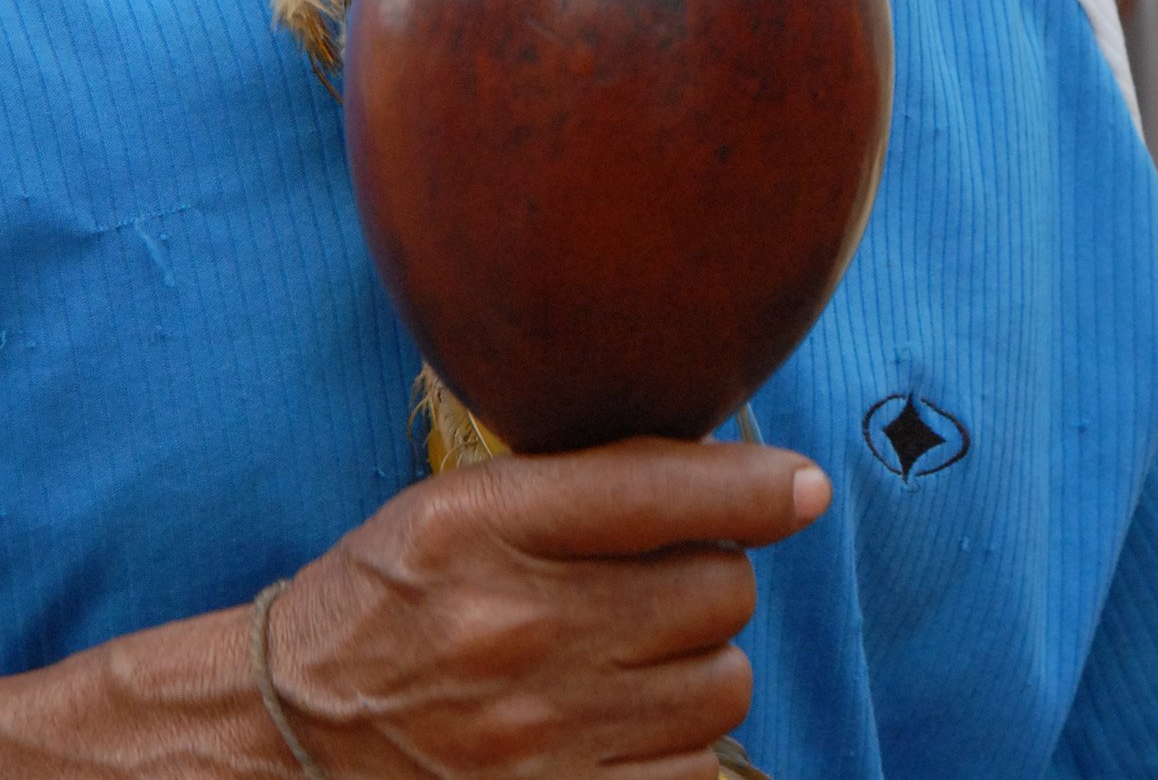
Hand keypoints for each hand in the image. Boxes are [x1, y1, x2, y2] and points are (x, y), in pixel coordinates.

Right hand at [263, 438, 827, 778]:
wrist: (288, 736)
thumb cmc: (389, 600)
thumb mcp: (459, 505)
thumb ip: (582, 480)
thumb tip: (738, 474)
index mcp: (483, 523)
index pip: (660, 487)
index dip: (756, 485)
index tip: (804, 489)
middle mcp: (516, 626)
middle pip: (718, 588)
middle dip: (711, 579)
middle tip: (663, 586)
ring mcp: (538, 733)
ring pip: (722, 684)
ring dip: (703, 665)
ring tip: (643, 659)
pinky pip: (694, 773)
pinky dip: (681, 749)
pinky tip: (631, 727)